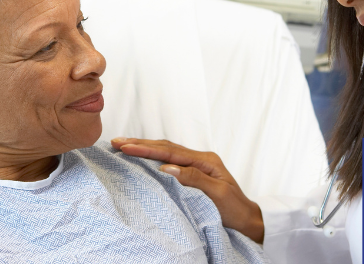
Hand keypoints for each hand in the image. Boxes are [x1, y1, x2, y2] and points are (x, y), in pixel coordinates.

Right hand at [111, 137, 264, 243]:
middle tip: (116, 142)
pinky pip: (170, 161)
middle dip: (140, 144)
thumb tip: (166, 167)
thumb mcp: (217, 194)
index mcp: (205, 161)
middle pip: (166, 147)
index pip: (170, 152)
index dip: (146, 149)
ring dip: (145, 148)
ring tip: (124, 145)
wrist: (247, 220)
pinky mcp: (193, 174)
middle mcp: (200, 159)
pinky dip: (154, 157)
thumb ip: (193, 178)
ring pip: (166, 152)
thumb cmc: (234, 210)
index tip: (126, 147)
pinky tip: (143, 157)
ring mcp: (197, 165)